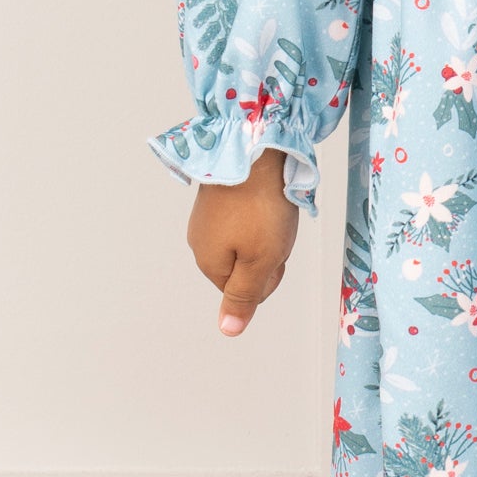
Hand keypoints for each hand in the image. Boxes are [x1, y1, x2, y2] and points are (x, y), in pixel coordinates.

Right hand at [185, 146, 300, 334]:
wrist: (254, 146)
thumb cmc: (259, 206)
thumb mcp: (260, 260)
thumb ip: (245, 297)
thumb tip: (228, 330)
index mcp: (207, 261)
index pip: (242, 290)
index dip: (268, 274)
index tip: (274, 250)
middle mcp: (200, 239)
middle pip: (244, 262)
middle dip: (267, 251)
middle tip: (275, 226)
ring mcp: (207, 213)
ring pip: (247, 236)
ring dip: (267, 227)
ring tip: (274, 207)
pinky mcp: (220, 192)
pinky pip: (245, 212)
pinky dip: (261, 206)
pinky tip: (268, 193)